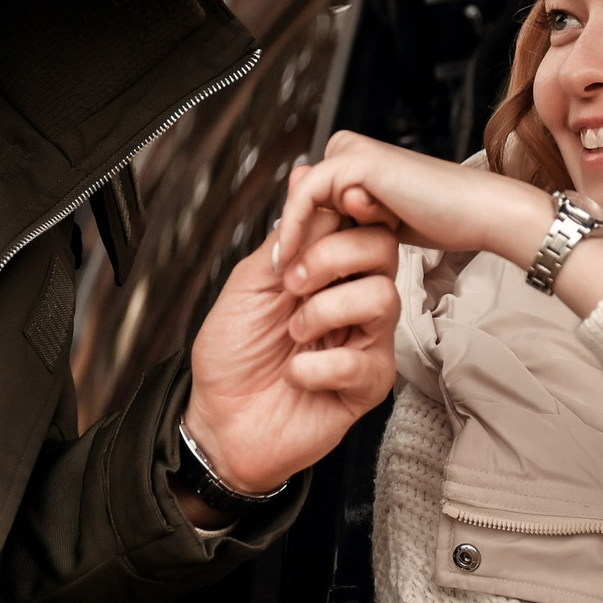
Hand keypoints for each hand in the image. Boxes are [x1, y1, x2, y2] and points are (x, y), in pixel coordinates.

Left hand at [181, 193, 399, 498]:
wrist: (220, 423)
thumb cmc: (231, 357)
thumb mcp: (248, 284)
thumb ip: (282, 237)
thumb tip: (304, 179)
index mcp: (327, 271)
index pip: (358, 223)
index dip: (346, 210)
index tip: (323, 210)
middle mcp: (352, 301)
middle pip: (382, 250)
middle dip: (331, 258)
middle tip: (290, 285)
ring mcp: (365, 342)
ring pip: (382, 298)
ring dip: (323, 312)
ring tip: (292, 334)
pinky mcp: (367, 385)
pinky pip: (362, 360)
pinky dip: (316, 366)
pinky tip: (296, 375)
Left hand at [273, 134, 602, 313]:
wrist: (479, 213)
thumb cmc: (442, 219)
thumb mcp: (381, 225)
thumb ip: (348, 224)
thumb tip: (310, 236)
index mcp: (356, 162)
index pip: (307, 199)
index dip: (295, 234)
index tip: (285, 270)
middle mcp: (351, 151)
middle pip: (299, 196)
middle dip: (291, 236)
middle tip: (281, 276)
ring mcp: (353, 153)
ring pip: (299, 197)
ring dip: (291, 237)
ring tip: (287, 276)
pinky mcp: (357, 162)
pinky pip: (308, 196)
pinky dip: (296, 229)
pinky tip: (294, 260)